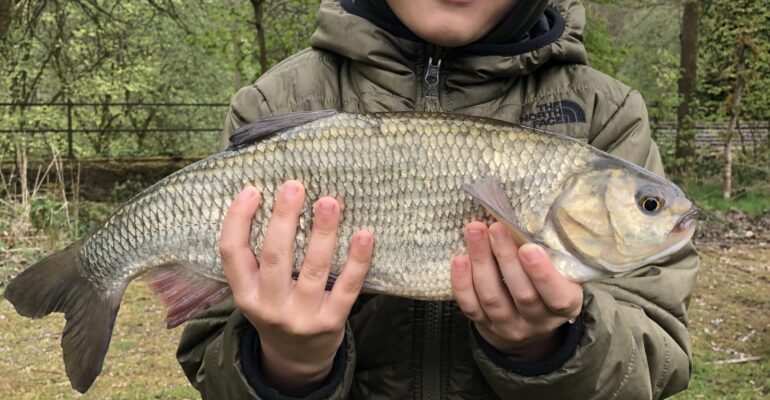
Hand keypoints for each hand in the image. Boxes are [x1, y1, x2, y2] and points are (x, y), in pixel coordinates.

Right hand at [219, 181, 372, 395]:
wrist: (297, 360)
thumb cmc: (277, 310)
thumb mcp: (255, 291)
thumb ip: (258, 258)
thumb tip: (275, 200)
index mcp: (245, 294)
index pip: (232, 253)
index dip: (238, 220)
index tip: (252, 191)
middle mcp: (270, 307)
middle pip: (275, 256)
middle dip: (284, 219)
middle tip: (294, 187)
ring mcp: (302, 316)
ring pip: (313, 269)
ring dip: (323, 233)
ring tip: (329, 202)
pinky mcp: (332, 322)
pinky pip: (347, 287)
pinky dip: (357, 260)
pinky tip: (364, 235)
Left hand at [451, 221, 582, 362]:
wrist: (526, 318)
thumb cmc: (547, 281)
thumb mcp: (562, 271)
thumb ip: (551, 254)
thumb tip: (524, 219)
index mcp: (566, 307)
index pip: (558, 297)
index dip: (543, 274)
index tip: (529, 248)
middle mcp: (538, 322)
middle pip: (522, 294)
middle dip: (506, 258)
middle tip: (496, 228)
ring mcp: (510, 326)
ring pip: (492, 298)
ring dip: (481, 262)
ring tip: (475, 232)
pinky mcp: (485, 325)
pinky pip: (471, 307)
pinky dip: (462, 283)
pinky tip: (459, 259)